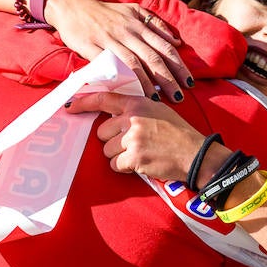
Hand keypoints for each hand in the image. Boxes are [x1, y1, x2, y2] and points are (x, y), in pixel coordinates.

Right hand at [47, 0, 193, 102]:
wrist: (73, 7)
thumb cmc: (106, 12)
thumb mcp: (134, 10)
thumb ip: (155, 24)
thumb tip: (176, 40)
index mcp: (139, 24)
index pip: (165, 46)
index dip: (178, 65)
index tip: (189, 81)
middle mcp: (128, 32)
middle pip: (153, 58)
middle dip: (168, 79)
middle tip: (180, 97)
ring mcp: (110, 40)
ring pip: (134, 63)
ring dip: (148, 83)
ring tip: (159, 100)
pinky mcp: (92, 48)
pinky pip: (110, 66)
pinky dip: (121, 79)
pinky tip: (129, 92)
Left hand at [67, 91, 201, 179]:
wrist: (196, 153)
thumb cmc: (178, 133)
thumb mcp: (157, 110)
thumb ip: (134, 110)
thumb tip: (111, 115)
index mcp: (137, 103)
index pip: (104, 99)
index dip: (84, 103)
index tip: (71, 108)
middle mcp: (132, 118)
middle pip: (102, 132)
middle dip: (113, 141)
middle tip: (133, 144)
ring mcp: (133, 138)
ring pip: (107, 150)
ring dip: (119, 156)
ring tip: (140, 154)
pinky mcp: (134, 157)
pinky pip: (115, 165)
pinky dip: (125, 167)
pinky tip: (141, 163)